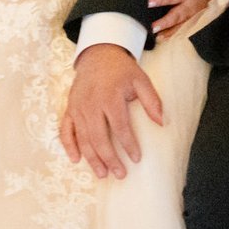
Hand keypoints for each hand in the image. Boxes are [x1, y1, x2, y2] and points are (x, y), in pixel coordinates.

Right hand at [60, 44, 162, 178]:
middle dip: (109, 159)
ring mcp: (78, 107)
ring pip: (83, 138)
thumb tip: (162, 123)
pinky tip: (76, 159)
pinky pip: (65, 130)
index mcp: (110, 97)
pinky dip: (69, 145)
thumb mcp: (141, 80)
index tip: (136, 159)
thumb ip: (151, 101)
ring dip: (92, 158)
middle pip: (99, 138)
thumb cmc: (121, 70)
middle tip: (120, 174)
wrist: (98, 54)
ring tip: (102, 174)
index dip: (128, 145)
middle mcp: (91, 104)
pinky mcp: (70, 108)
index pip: (120, 127)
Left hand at [151, 0, 228, 39]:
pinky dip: (175, 34)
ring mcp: (193, 13)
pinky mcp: (194, 18)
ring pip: (181, 25)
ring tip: (158, 37)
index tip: (150, 3)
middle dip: (166, 22)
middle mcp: (190, 4)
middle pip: (177, 15)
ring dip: (170, 31)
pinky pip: (184, 28)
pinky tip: (165, 39)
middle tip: (154, 27)